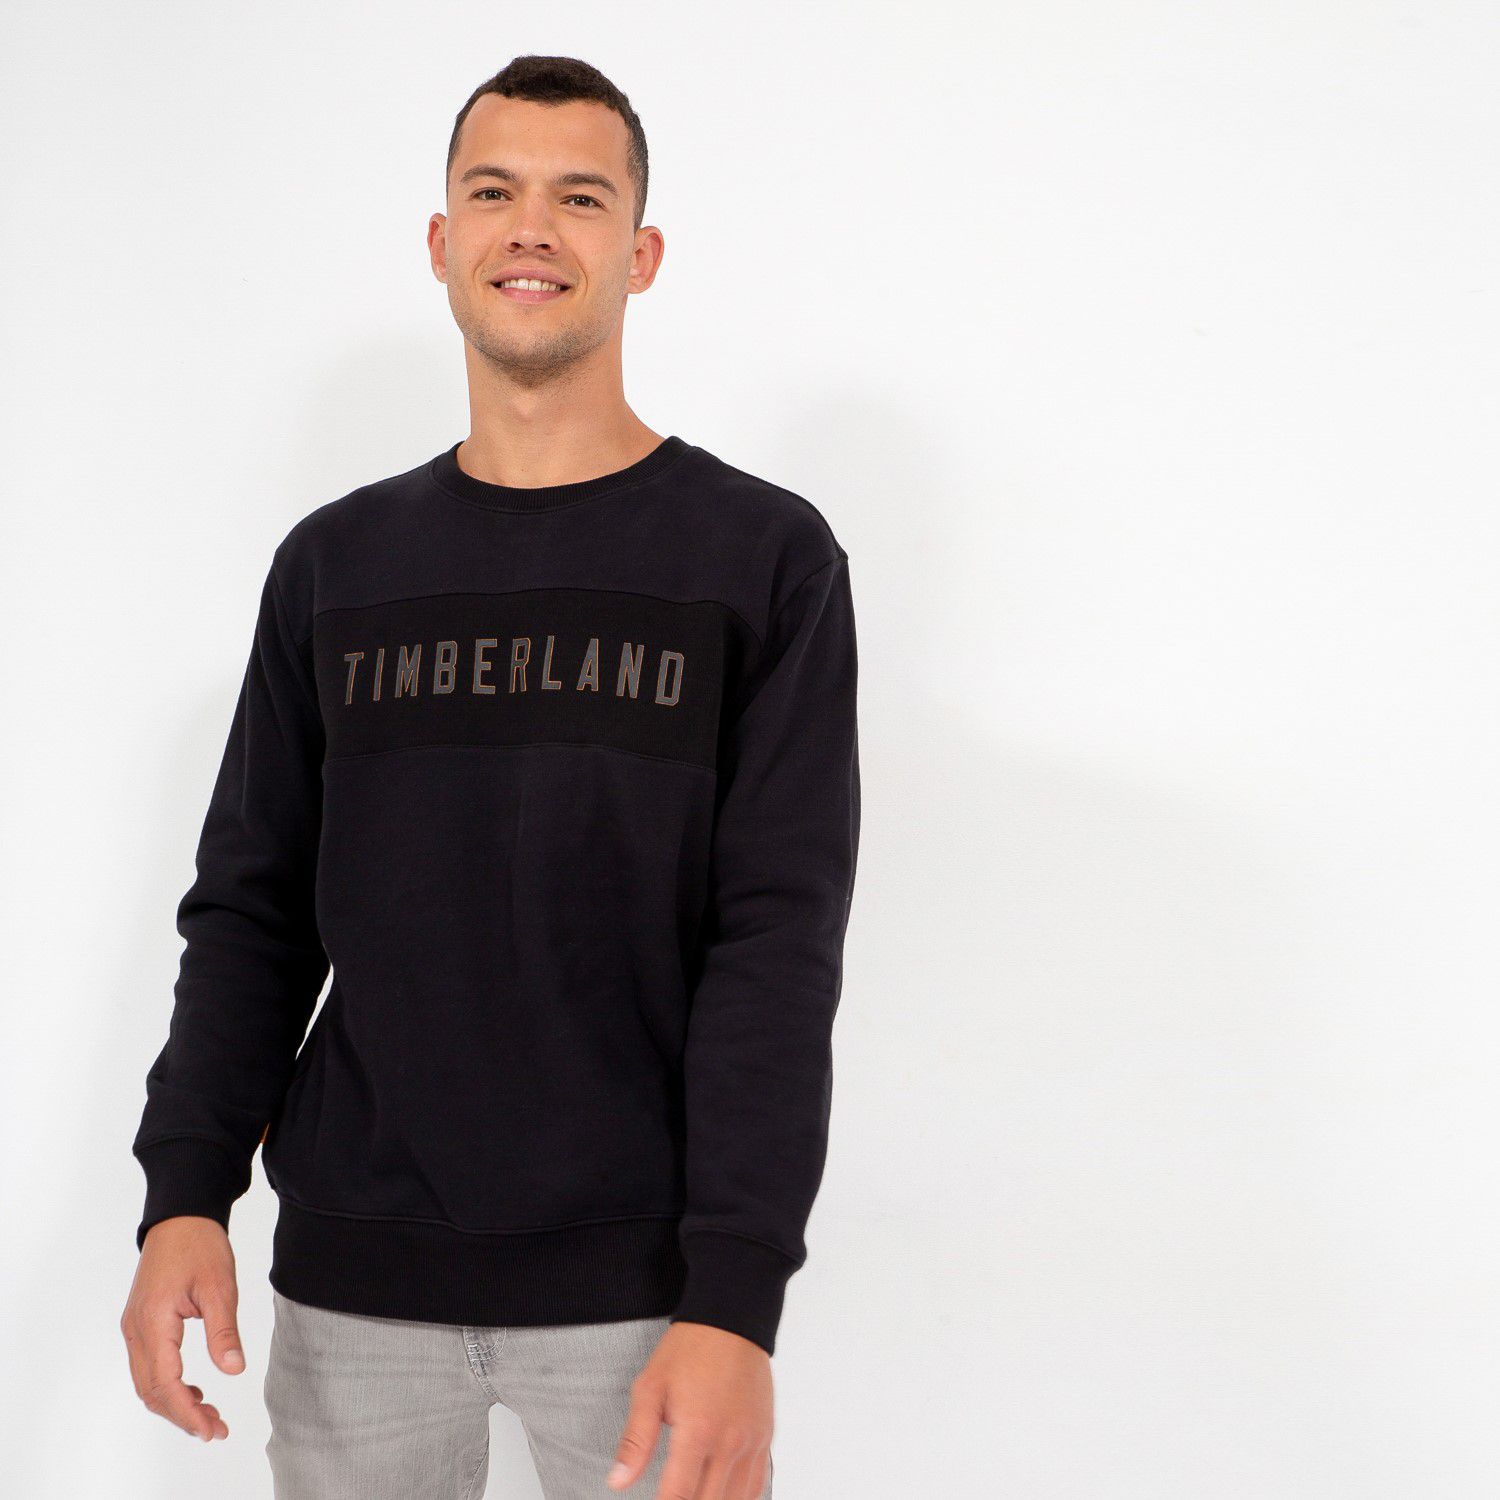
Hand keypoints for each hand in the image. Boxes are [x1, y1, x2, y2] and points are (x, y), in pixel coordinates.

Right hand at [121, 1217, 244, 1441]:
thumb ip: (224, 1330)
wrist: (180, 1215)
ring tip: (209, 1416)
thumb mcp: (220, 1286)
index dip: (187, 1413)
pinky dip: (168, 1385)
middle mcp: (136, 1330)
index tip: (211, 1430)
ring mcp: (134, 1327)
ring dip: (174, 1403)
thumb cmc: (200, 1245)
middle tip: (216, 1429)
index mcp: (153, 1323)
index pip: (165, 1384)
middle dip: (182, 1415)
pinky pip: (148, 1366)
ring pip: (147, 1382)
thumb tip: (234, 1369)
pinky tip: (195, 1390)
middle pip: (151, 1391)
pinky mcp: (140, 1322)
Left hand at [607, 1320, 772, 1498]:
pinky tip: (722, 1495)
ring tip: (694, 1496)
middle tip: (673, 1498)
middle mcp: (729, 1441)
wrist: (731, 1319)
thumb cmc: (688, 1350)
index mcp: (697, 1430)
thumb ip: (636, 1440)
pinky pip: (757, 1484)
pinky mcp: (765, 1435)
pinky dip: (739, 1498)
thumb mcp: (650, 1388)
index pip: (678, 1495)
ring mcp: (752, 1440)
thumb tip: (618, 1481)